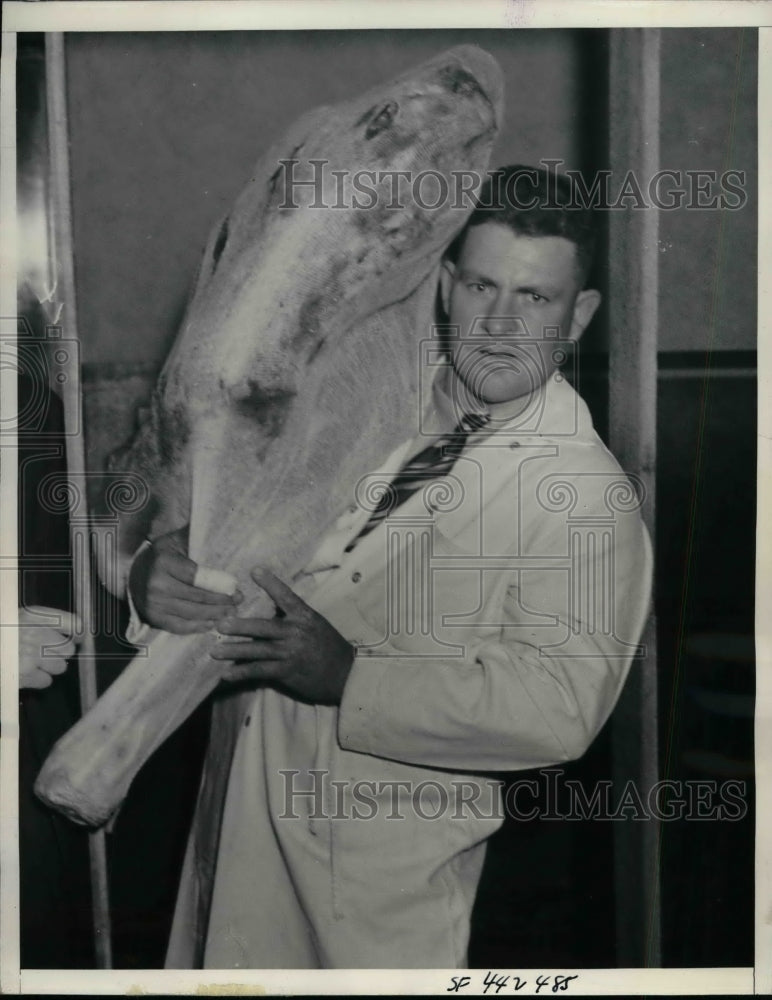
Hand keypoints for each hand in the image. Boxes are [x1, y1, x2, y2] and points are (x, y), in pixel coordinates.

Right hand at [19, 606, 80, 689]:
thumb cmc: (3, 632)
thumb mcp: (16, 619)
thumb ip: (43, 621)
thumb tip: (77, 630)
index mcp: (32, 615)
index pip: (73, 623)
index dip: (78, 631)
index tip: (78, 636)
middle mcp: (35, 633)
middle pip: (68, 648)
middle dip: (59, 653)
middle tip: (44, 652)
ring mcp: (30, 655)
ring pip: (60, 666)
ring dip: (49, 667)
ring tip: (31, 662)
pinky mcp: (24, 675)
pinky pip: (45, 681)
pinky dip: (37, 680)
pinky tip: (25, 673)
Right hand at [128, 525, 241, 633]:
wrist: (133, 573)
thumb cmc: (162, 555)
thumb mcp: (175, 541)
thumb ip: (195, 538)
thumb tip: (221, 529)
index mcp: (164, 562)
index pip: (197, 577)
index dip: (218, 583)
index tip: (235, 586)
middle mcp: (156, 584)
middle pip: (197, 597)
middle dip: (222, 600)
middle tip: (239, 600)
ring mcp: (153, 604)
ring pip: (192, 613)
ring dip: (215, 615)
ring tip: (231, 612)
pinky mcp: (153, 618)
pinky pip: (180, 626)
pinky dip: (198, 627)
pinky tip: (213, 624)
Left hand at [210, 568, 355, 704]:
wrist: (345, 674)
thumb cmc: (327, 645)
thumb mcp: (314, 624)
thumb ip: (292, 615)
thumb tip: (267, 605)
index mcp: (305, 616)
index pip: (286, 596)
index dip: (271, 584)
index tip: (254, 570)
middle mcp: (296, 633)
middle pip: (265, 628)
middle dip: (241, 626)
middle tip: (220, 624)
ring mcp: (291, 653)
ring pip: (258, 651)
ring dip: (235, 651)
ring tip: (214, 651)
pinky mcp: (287, 672)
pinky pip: (261, 671)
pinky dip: (243, 673)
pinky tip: (226, 674)